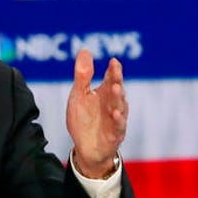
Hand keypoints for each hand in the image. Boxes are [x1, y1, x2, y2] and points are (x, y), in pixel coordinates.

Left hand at [66, 49, 127, 178]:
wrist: (86, 148)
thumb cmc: (83, 120)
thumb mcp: (79, 96)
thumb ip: (83, 75)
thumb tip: (85, 50)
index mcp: (104, 92)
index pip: (111, 77)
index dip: (113, 69)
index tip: (113, 61)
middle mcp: (113, 103)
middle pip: (117, 88)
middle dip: (117, 79)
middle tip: (116, 70)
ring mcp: (116, 118)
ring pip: (119, 106)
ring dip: (117, 97)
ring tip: (114, 88)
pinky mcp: (115, 134)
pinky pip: (118, 126)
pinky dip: (118, 119)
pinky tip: (115, 113)